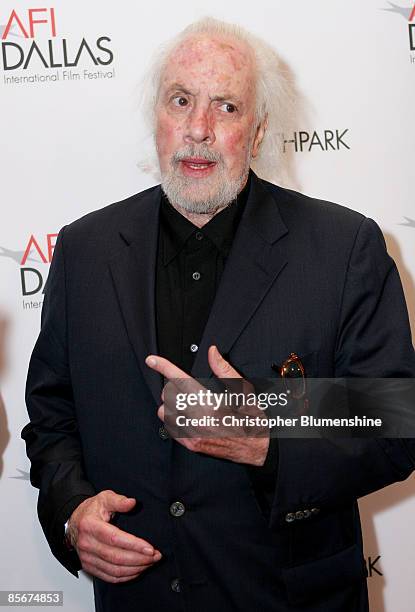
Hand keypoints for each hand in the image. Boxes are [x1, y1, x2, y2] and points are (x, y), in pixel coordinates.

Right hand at [66, 489, 161, 582]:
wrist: (74, 522)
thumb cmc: (91, 510)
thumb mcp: (104, 498)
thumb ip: (119, 500)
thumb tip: (132, 503)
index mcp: (90, 525)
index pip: (115, 538)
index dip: (134, 545)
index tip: (150, 548)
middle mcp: (87, 544)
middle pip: (116, 557)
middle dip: (139, 559)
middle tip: (155, 556)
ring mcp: (87, 558)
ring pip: (114, 570)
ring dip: (135, 569)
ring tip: (150, 563)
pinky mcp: (89, 567)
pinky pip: (109, 577)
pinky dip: (126, 577)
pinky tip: (137, 570)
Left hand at [146, 345, 269, 465]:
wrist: (258, 449)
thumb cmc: (253, 420)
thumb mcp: (244, 391)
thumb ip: (224, 370)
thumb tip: (212, 352)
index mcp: (211, 405)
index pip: (180, 380)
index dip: (164, 367)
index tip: (152, 360)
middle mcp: (198, 421)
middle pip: (169, 395)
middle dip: (174, 387)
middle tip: (190, 387)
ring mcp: (193, 435)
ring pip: (165, 412)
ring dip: (172, 403)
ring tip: (189, 402)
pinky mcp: (191, 445)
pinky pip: (170, 427)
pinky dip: (174, 418)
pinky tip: (189, 416)